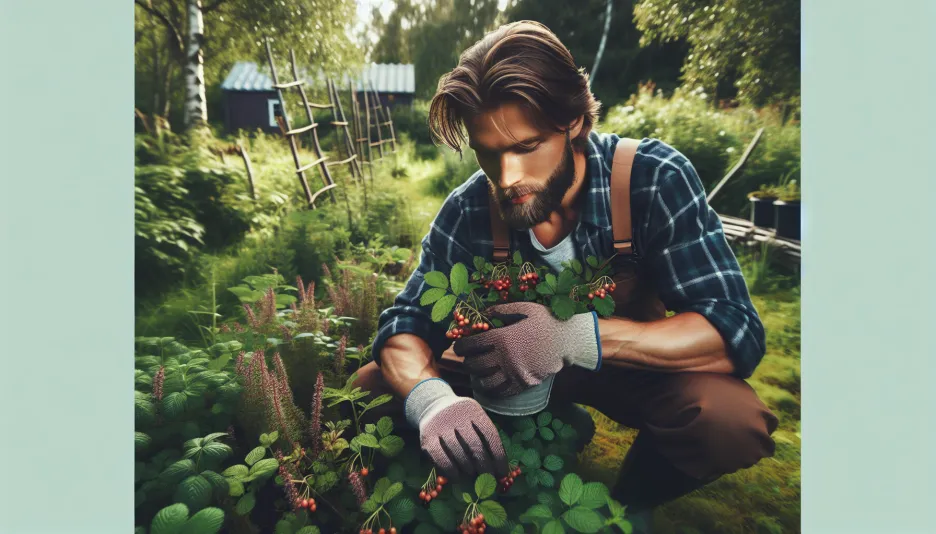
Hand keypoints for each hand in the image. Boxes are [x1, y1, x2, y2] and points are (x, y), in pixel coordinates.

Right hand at [405, 378, 508, 480]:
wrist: (433, 405)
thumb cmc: (461, 418)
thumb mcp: (475, 417)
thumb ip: (485, 437)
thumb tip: (499, 467)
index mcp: (474, 411)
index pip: (490, 436)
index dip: (498, 457)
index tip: (502, 473)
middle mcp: (457, 417)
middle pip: (475, 446)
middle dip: (485, 467)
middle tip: (489, 479)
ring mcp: (441, 428)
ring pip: (459, 454)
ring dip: (469, 469)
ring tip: (473, 475)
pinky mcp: (428, 439)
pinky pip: (442, 460)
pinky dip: (452, 472)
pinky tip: (457, 478)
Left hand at [452, 301, 600, 397]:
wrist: (569, 340)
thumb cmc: (547, 322)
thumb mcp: (525, 309)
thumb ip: (502, 310)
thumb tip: (484, 312)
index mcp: (503, 337)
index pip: (472, 345)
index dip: (460, 346)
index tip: (458, 347)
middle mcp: (505, 357)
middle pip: (475, 364)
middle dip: (466, 362)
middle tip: (467, 359)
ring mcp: (514, 372)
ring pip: (485, 381)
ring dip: (477, 378)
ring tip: (477, 373)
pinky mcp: (523, 383)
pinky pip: (501, 392)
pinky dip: (491, 390)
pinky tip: (489, 385)